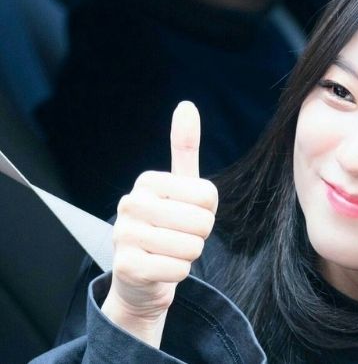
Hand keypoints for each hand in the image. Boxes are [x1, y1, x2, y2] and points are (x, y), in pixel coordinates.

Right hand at [101, 101, 217, 346]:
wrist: (140, 276)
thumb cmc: (167, 225)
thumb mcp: (180, 186)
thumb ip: (185, 148)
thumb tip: (187, 105)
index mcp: (147, 181)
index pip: (208, 197)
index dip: (208, 213)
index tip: (187, 216)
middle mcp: (130, 203)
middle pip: (202, 222)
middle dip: (199, 236)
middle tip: (179, 238)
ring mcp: (124, 235)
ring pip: (192, 247)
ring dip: (189, 256)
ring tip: (169, 252)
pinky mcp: (126, 267)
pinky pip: (178, 270)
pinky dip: (178, 274)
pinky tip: (160, 269)